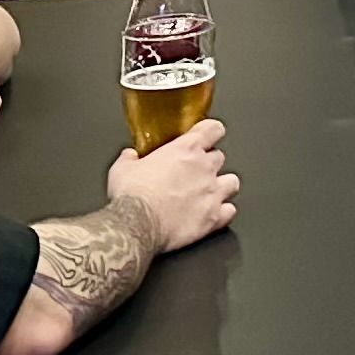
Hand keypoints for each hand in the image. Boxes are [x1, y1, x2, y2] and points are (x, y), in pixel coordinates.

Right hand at [106, 121, 237, 249]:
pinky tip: (213, 214)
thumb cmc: (131, 196)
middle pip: (220, 156)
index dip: (211, 131)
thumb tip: (129, 156)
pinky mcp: (213, 218)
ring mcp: (212, 193)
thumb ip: (130, 159)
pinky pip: (230, 211)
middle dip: (209, 163)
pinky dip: (224, 212)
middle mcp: (204, 167)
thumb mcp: (122, 169)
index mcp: (185, 149)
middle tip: (194, 172)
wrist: (136, 225)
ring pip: (232, 182)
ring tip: (210, 192)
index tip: (207, 135)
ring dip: (223, 185)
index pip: (213, 129)